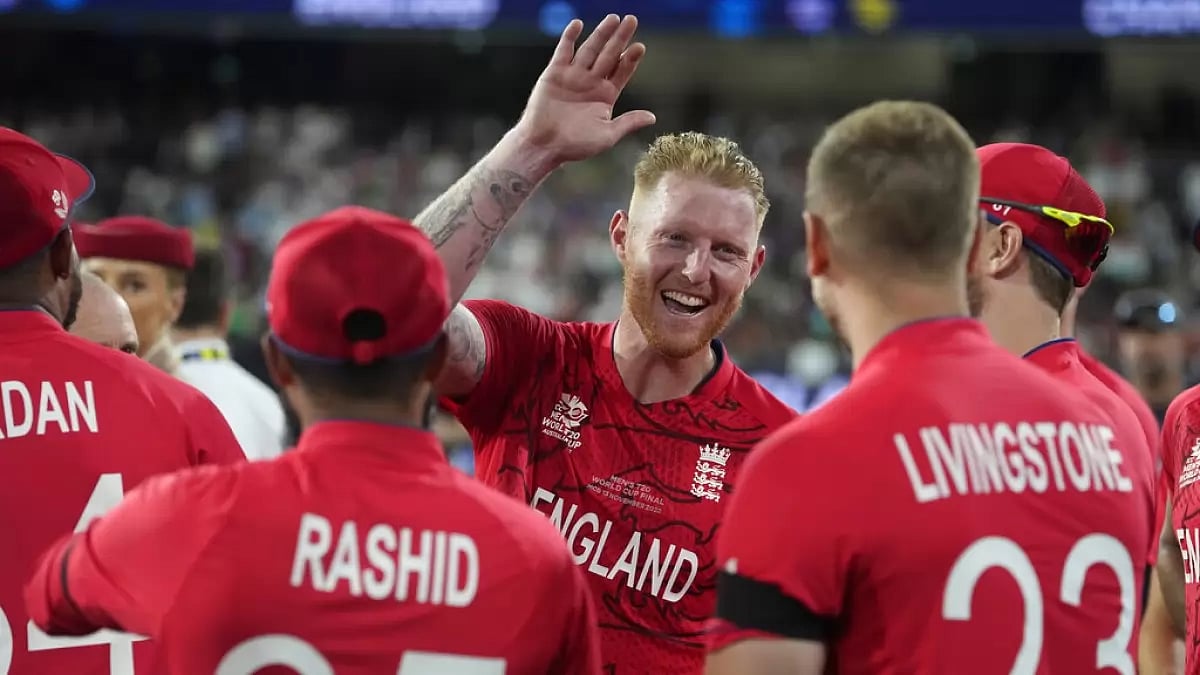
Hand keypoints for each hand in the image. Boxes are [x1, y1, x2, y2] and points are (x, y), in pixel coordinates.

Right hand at [515, 14, 655, 165]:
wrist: (543, 145)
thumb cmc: (575, 145)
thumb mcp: (607, 136)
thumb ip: (628, 123)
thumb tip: (652, 117)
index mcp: (605, 96)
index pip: (622, 71)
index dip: (630, 59)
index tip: (640, 47)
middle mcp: (591, 82)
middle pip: (609, 55)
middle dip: (620, 38)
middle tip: (631, 20)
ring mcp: (573, 76)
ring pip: (590, 49)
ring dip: (601, 33)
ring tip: (612, 19)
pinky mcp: (554, 73)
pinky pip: (564, 51)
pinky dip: (570, 37)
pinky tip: (578, 24)